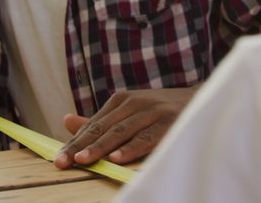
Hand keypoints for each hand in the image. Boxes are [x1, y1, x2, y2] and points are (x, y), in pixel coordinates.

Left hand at [54, 86, 199, 167]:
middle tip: (63, 161)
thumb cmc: (161, 110)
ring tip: (83, 159)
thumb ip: (100, 120)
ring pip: (122, 131)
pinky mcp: (170, 122)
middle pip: (103, 127)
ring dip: (101, 146)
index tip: (58, 158)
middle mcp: (136, 102)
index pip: (93, 123)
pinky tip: (117, 158)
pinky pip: (147, 137)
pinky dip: (131, 148)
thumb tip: (66, 121)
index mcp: (123, 99)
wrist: (202, 100)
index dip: (75, 141)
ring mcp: (153, 112)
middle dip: (80, 145)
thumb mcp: (130, 111)